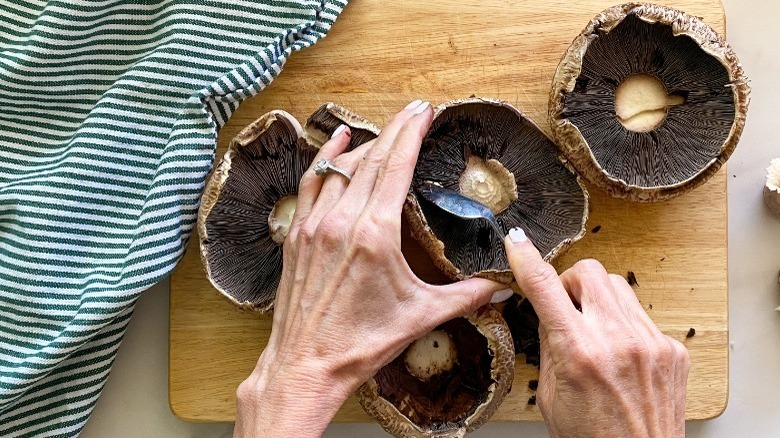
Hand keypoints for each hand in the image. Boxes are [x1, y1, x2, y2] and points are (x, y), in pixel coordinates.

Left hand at [234, 101, 503, 436]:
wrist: (305, 365)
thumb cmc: (361, 344)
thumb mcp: (421, 317)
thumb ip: (467, 296)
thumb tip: (506, 287)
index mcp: (375, 233)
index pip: (397, 166)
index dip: (412, 133)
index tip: (424, 111)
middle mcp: (342, 220)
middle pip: (372, 159)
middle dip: (396, 129)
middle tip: (415, 109)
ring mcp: (315, 225)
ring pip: (341, 168)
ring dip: (366, 144)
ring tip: (387, 129)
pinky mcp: (298, 235)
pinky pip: (311, 184)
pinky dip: (324, 160)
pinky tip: (334, 143)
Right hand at [504, 228, 689, 437]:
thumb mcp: (551, 394)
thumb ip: (550, 344)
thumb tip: (547, 309)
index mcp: (579, 353)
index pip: (544, 286)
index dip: (526, 258)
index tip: (517, 243)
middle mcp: (618, 340)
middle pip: (588, 271)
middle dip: (569, 281)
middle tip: (564, 306)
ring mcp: (651, 342)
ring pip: (617, 286)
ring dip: (597, 299)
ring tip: (593, 331)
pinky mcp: (672, 349)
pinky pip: (640, 315)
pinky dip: (623, 324)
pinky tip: (620, 354)